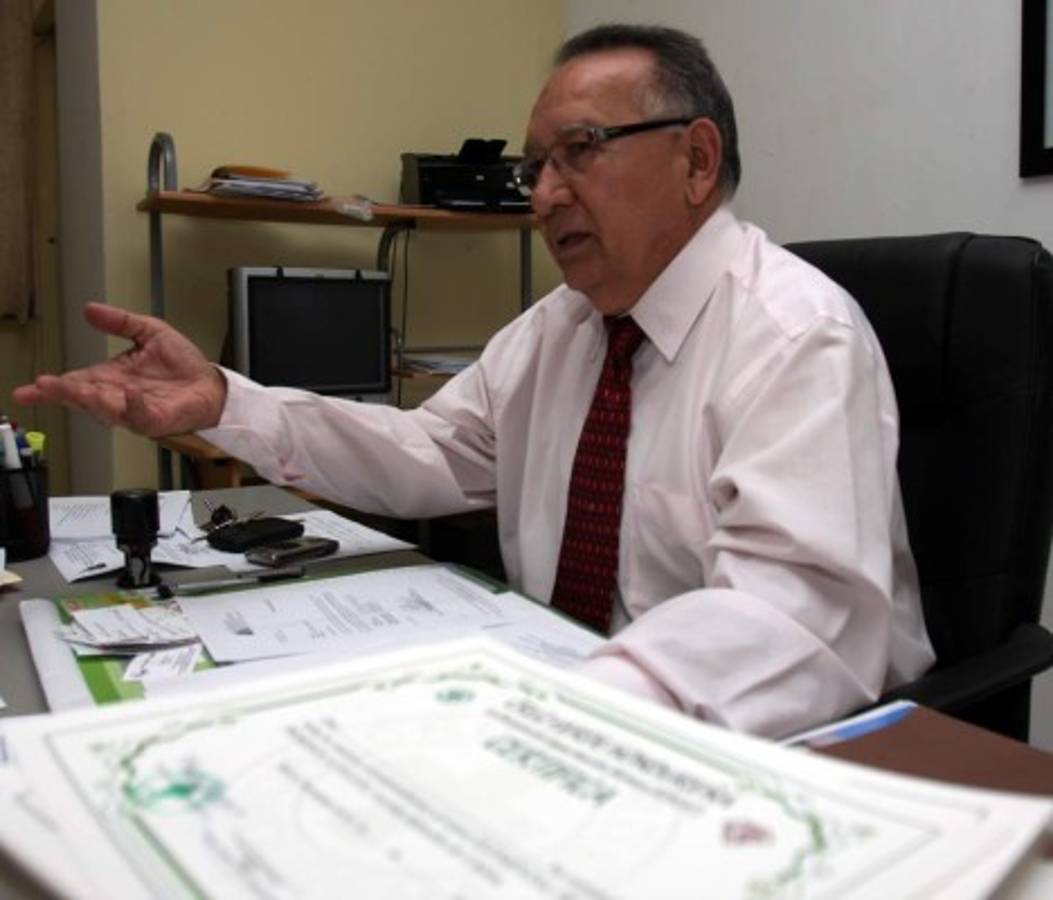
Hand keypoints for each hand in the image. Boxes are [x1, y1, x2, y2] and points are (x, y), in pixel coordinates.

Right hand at [12, 302, 227, 436]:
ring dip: (90, 400)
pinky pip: (140, 417)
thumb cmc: (183, 365)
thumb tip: (91, 309)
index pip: (75, 382)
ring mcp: (135, 410)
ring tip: (75, 389)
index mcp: (111, 378)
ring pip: (105, 410)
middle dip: (63, 393)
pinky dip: (133, 405)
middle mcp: (118, 397)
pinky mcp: (156, 419)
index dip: (52, 387)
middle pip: (83, 398)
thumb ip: (120, 322)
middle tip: (46, 387)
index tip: (31, 388)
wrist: (211, 384)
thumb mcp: (149, 332)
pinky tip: (130, 392)